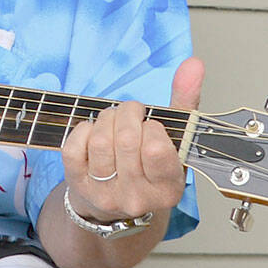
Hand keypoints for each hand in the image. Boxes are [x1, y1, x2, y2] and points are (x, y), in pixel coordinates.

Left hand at [60, 56, 204, 224]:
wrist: (116, 203)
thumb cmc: (149, 165)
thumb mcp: (175, 141)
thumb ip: (186, 102)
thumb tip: (193, 64)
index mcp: (167, 188)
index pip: (156, 150)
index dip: (151, 127)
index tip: (151, 125)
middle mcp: (137, 197)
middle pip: (126, 140)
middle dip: (127, 113)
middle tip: (130, 113)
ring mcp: (105, 194)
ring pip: (101, 142)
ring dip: (107, 118)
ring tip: (114, 119)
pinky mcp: (78, 185)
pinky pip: (74, 148)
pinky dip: (83, 130)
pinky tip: (94, 131)